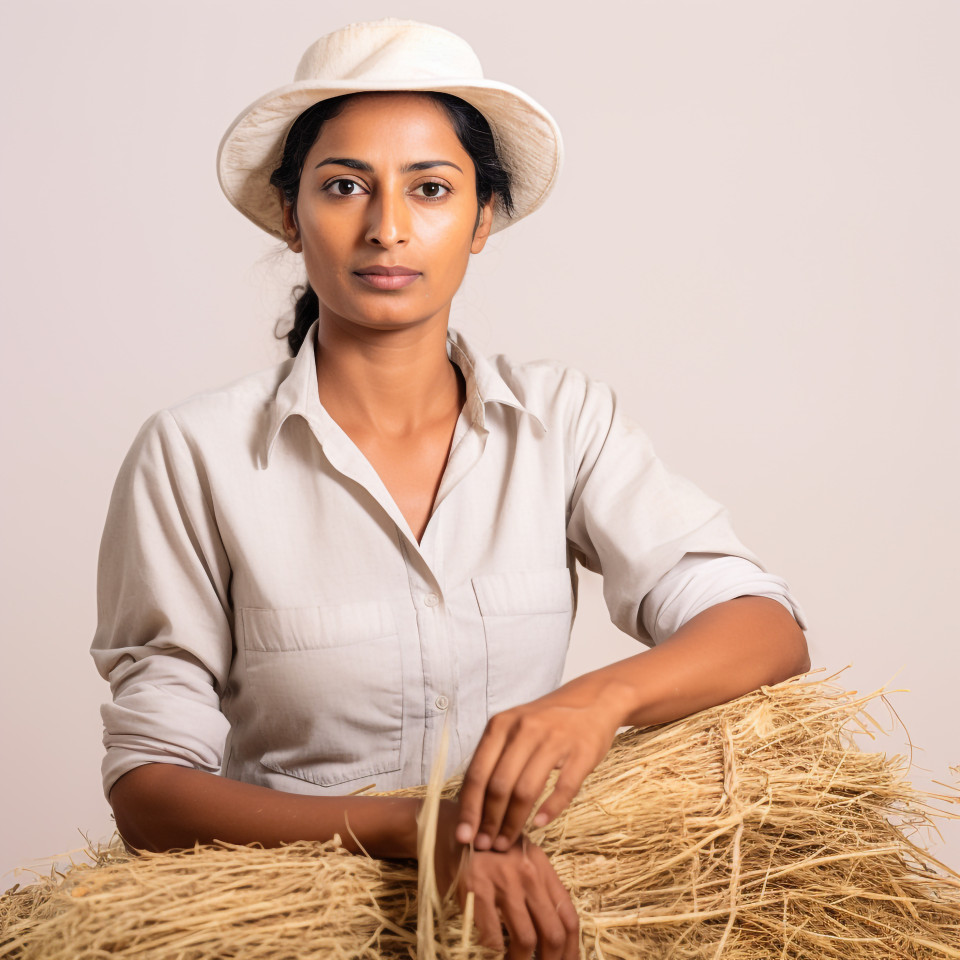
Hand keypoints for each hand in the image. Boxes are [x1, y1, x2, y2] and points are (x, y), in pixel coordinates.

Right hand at [434, 800, 578, 958]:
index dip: (571, 950)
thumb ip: (537, 888)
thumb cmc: (485, 847)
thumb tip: (553, 935)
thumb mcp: (519, 858)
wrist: (448, 826)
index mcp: (542, 867)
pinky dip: (494, 952)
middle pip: (553, 932)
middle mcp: (527, 873)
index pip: (568, 917)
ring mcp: (502, 880)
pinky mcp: (475, 888)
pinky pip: (492, 935)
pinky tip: (492, 953)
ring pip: (526, 938)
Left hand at [454, 680, 623, 851]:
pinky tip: (539, 824)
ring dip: (513, 822)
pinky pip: (564, 788)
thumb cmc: (545, 721)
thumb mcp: (513, 728)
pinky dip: (549, 810)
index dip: (469, 808)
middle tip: (485, 846)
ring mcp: (554, 740)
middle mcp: (525, 729)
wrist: (592, 699)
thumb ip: (494, 758)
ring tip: (506, 841)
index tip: (463, 835)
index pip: (477, 773)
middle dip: (489, 821)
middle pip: (499, 785)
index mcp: (501, 725)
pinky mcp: (582, 752)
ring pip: (526, 790)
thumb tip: (470, 804)